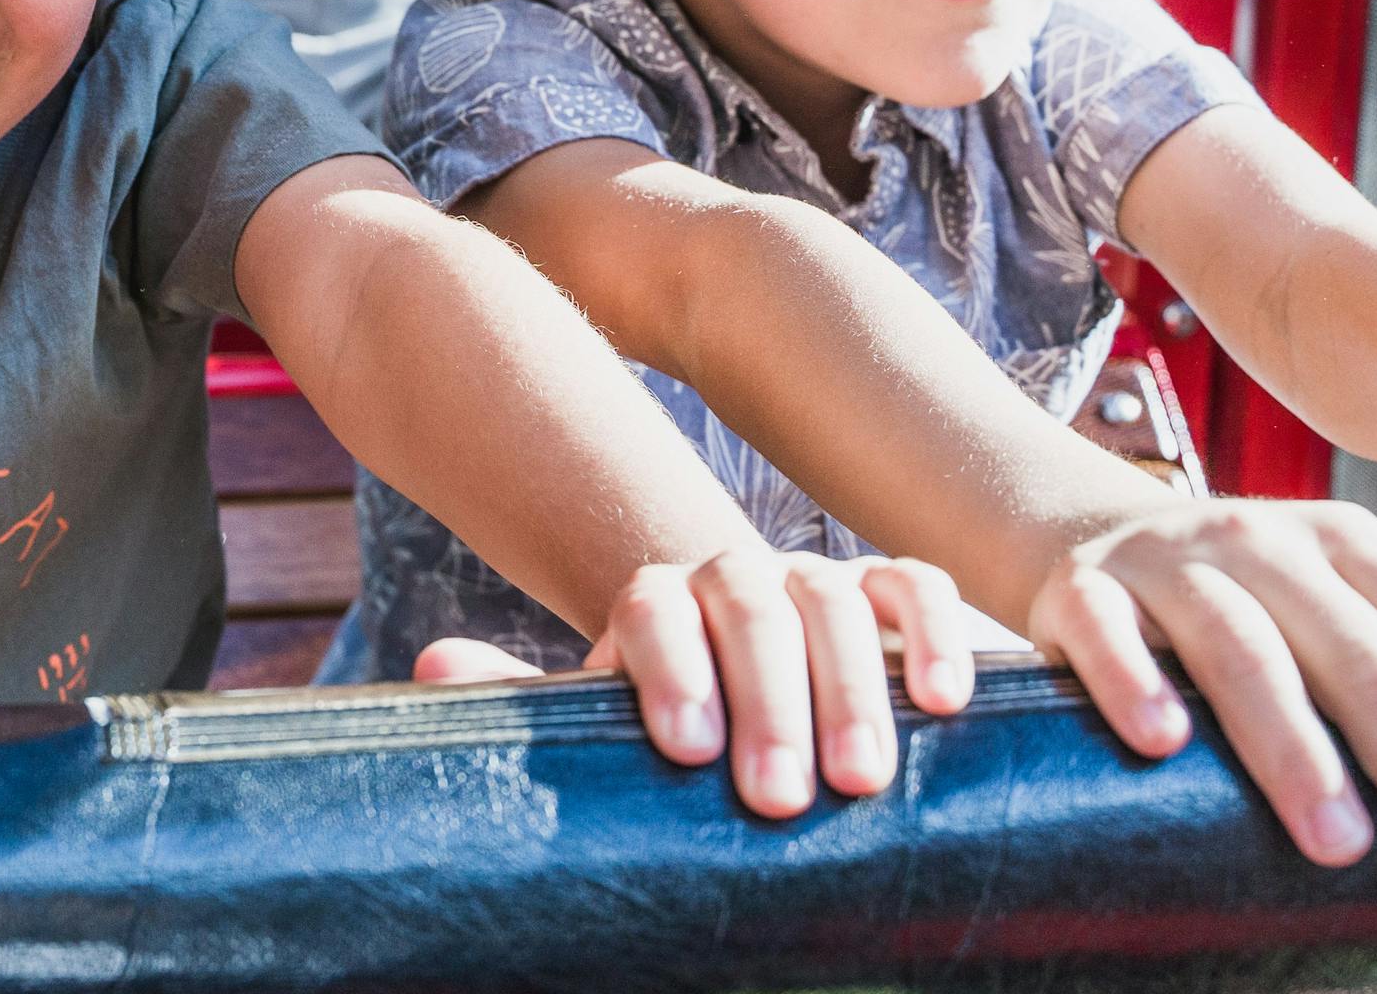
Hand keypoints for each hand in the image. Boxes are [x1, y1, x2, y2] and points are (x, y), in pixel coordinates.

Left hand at [415, 548, 973, 817]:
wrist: (771, 715)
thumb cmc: (684, 741)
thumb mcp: (607, 730)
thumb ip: (530, 702)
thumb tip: (429, 662)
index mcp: (658, 604)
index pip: (652, 607)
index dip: (669, 669)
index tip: (687, 752)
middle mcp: (736, 577)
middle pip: (749, 606)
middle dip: (766, 701)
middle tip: (776, 798)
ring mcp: (819, 579)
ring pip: (835, 599)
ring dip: (851, 686)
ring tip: (860, 781)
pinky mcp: (896, 594)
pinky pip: (918, 587)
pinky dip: (935, 634)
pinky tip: (946, 703)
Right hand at [1026, 504, 1376, 887]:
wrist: (1084, 535)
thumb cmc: (1252, 581)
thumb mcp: (1361, 567)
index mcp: (1346, 540)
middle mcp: (1262, 540)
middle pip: (1355, 651)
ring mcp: (1167, 564)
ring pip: (1240, 649)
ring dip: (1294, 748)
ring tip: (1339, 842)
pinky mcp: (1080, 592)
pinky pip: (1105, 634)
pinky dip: (1134, 682)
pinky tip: (1167, 745)